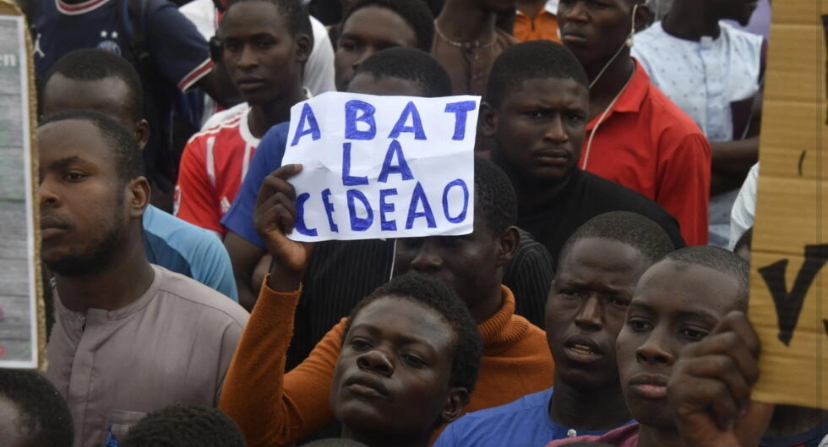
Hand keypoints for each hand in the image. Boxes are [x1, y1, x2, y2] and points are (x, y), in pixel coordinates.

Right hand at [253, 164, 313, 290]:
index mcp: (268, 202)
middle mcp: (259, 207)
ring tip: (295, 223)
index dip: (284, 169)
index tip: (301, 167)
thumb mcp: (302, 212)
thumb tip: (310, 176)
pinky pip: (278, 210)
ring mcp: (258, 217)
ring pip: (278, 198)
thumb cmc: (302, 237)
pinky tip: (291, 229)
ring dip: (293, 209)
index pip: (271, 178)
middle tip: (298, 201)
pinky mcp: (261, 226)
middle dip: (288, 187)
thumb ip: (300, 197)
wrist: (298, 260)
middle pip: (269, 180)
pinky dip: (289, 218)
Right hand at [668, 311, 773, 446]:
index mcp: (711, 346)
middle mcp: (692, 353)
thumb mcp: (756, 383)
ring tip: (734, 409)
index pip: (733, 319)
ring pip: (723, 365)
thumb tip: (765, 333)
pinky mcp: (676, 391)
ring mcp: (681, 371)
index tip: (756, 369)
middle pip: (731, 342)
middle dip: (750, 373)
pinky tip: (722, 419)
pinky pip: (714, 390)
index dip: (753, 341)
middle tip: (744, 396)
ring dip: (739, 394)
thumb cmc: (740, 418)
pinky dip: (728, 409)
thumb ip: (755, 357)